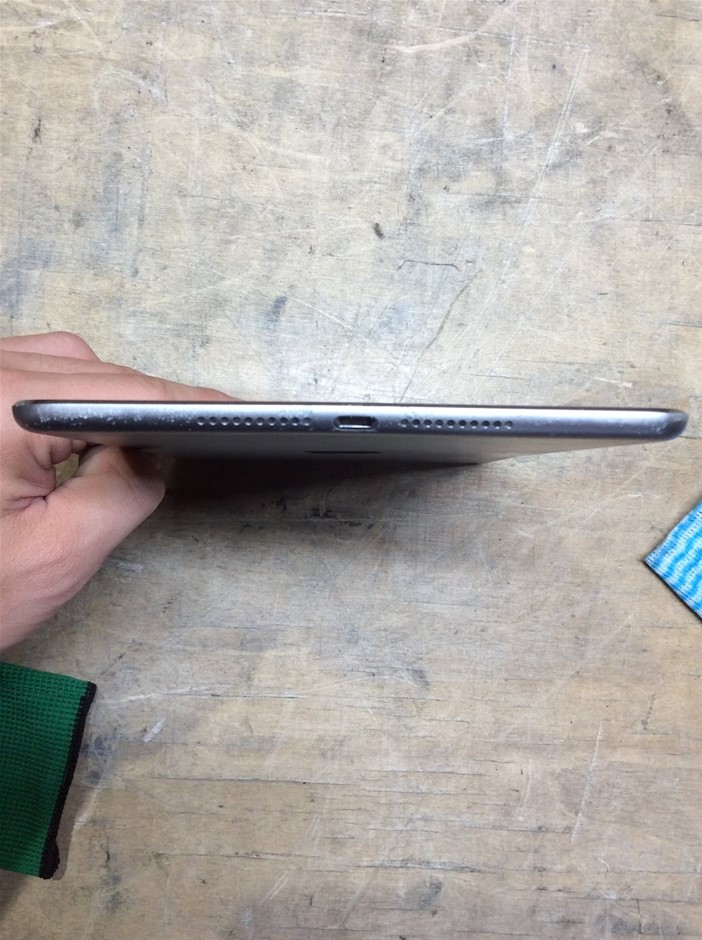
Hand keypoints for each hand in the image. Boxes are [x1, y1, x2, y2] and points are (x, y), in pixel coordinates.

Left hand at [0, 331, 232, 649]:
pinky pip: (22, 373)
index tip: (230, 410)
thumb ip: (125, 491)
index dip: (181, 401)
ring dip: (97, 402)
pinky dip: (59, 400)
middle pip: (86, 370)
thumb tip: (153, 454)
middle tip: (174, 449)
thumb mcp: (59, 551)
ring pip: (56, 364)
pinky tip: (71, 437)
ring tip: (118, 453)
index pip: (116, 391)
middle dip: (137, 408)